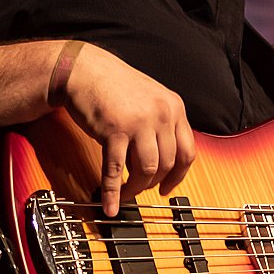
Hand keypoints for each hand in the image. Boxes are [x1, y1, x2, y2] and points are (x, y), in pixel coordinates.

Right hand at [63, 43, 195, 215]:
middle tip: (140, 189)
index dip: (178, 176)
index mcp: (175, 107)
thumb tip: (162, 162)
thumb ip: (161, 125)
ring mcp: (140, 122)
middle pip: (167, 164)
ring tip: (126, 193)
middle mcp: (162, 114)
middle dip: (153, 183)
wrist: (85, 70)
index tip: (168, 188)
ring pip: (147, 170)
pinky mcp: (115, 131)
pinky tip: (110, 203)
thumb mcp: (151, 99)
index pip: (188, 151)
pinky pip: (116, 170)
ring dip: (136, 188)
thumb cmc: (114, 85)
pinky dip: (113, 191)